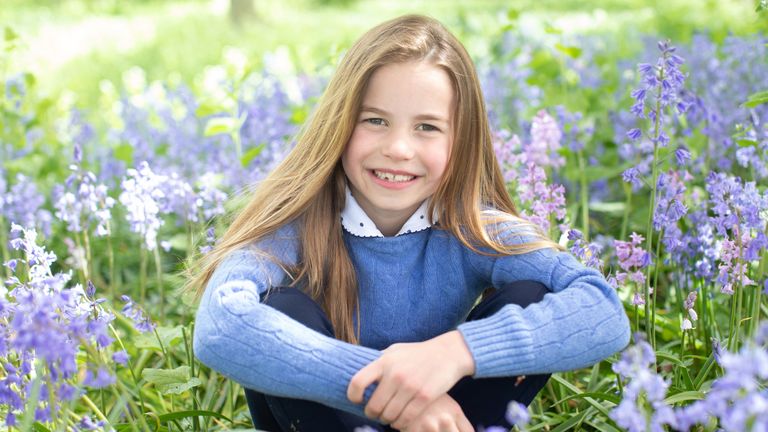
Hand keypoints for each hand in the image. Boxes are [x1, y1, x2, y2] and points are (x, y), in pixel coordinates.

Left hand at [347, 331, 474, 427]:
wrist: (447, 353)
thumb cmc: (418, 353)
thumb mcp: (395, 350)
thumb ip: (379, 361)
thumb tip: (360, 370)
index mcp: (384, 361)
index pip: (357, 382)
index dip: (353, 395)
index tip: (358, 400)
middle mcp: (395, 374)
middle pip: (374, 406)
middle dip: (372, 413)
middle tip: (375, 413)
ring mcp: (410, 386)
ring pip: (389, 415)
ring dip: (386, 420)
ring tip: (388, 417)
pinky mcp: (424, 397)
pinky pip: (406, 419)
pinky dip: (400, 424)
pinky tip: (400, 421)